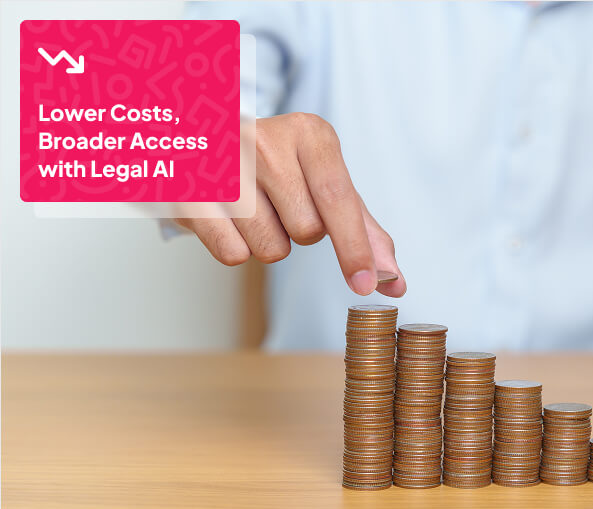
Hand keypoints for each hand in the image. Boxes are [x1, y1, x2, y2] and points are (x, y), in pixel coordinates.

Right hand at [174, 113, 405, 297]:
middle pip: (308, 230)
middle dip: (302, 231)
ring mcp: (224, 165)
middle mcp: (266, 141)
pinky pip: (233, 256)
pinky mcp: (190, 195)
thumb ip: (363, 230)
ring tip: (253, 207)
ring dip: (269, 242)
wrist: (200, 141)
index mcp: (309, 132)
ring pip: (272, 249)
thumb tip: (394, 281)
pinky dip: (237, 248)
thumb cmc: (276, 167)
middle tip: (281, 202)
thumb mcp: (323, 182)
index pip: (338, 198)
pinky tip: (227, 218)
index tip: (366, 284)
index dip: (355, 247)